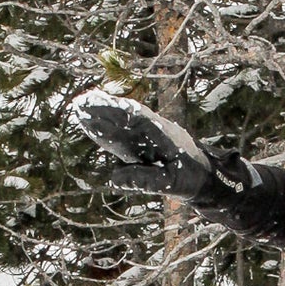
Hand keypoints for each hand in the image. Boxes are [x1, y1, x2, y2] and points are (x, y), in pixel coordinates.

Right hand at [71, 91, 259, 204]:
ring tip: (79, 106)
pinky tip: (90, 124)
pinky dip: (107, 128)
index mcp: (163, 135)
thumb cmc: (190, 179)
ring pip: (123, 122)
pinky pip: (124, 134)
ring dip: (102, 114)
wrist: (205, 177)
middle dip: (103, 108)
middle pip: (126, 115)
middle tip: (80, 102)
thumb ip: (144, 179)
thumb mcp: (170, 183)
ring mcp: (149, 135)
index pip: (137, 119)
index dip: (116, 112)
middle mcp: (155, 129)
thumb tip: (113, 177)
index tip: (98, 105)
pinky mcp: (144, 143)